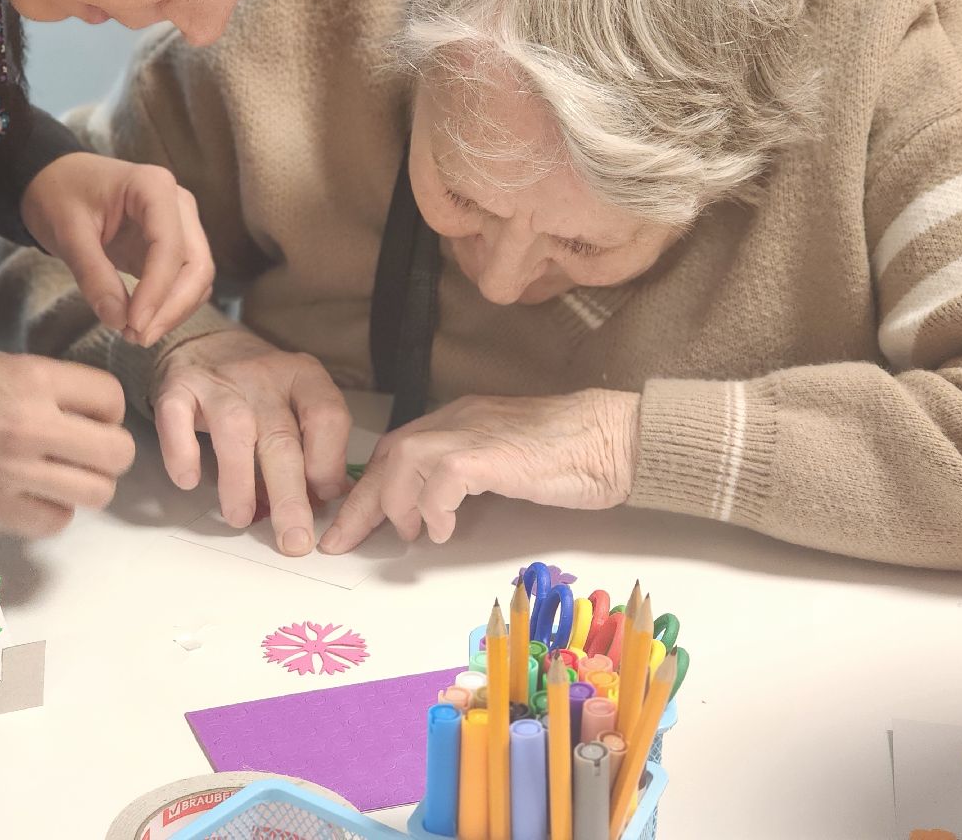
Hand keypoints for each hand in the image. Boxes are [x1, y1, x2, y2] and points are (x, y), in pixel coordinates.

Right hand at [0, 352, 134, 535]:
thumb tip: (95, 413)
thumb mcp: (5, 366)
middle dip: (111, 451)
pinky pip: (55, 521)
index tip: (93, 414)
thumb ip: (55, 388)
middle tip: (90, 448)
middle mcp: (32, 426)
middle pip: (117, 453)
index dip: (109, 409)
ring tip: (69, 474)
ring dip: (88, 484)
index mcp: (35, 380)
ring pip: (97, 492)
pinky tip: (39, 495)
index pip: (112, 399)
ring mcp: (15, 471)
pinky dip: (54, 511)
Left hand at [20, 152, 214, 348]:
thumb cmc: (58, 194)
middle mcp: (178, 204)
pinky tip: (139, 322)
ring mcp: (180, 224)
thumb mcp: (67, 232)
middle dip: (173, 307)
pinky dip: (168, 305)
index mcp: (154, 186)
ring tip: (135, 334)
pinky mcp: (173, 245)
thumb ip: (92, 274)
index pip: (170, 246)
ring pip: (197, 277)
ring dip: (173, 310)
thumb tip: (118, 321)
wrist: (54, 181)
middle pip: (197, 264)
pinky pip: (183, 281)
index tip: (134, 325)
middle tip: (139, 337)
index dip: (157, 290)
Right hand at [151, 328, 350, 554]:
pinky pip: (176, 417)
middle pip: (281, 437)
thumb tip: (329, 503)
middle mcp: (265, 377)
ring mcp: (220, 380)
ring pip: (234, 430)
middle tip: (294, 539)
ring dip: (239, 480)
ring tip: (241, 519)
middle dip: (290, 494)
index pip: (327, 417)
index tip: (323, 500)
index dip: (328, 463)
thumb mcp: (296, 406)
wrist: (209, 343)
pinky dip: (182, 450)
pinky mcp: (178, 387)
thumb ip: (313, 448)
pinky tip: (189, 480)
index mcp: (304, 377)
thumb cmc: (261, 390)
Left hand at [320, 389, 639, 554]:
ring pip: (404, 459)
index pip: (397, 449)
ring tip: (414, 533)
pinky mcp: (493, 454)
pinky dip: (434, 507)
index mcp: (461, 420)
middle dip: (362, 503)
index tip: (347, 527)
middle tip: (346, 542)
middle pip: (390, 455)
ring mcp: (476, 433)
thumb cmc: (573, 455)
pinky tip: (445, 530)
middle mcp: (460, 420)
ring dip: (397, 503)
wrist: (615, 437)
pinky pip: (443, 477)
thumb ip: (470, 476)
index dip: (367, 489)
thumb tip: (436, 511)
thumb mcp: (506, 463)